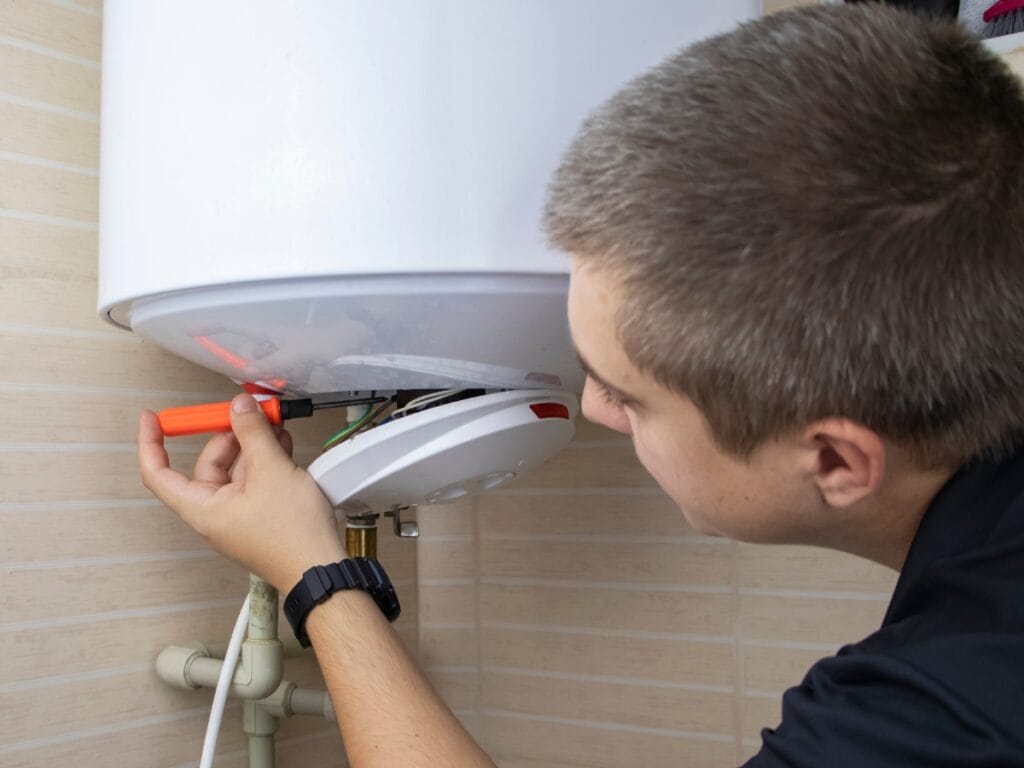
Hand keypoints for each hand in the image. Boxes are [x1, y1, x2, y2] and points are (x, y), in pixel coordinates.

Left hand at [138, 393, 346, 591]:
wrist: (321, 566)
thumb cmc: (293, 535)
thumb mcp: (272, 470)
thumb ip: (252, 433)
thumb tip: (239, 407)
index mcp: (203, 509)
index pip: (158, 474)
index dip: (152, 442)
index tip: (152, 418)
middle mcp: (216, 514)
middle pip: (208, 465)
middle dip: (228, 436)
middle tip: (247, 414)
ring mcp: (239, 516)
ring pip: (235, 471)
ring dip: (252, 446)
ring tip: (274, 427)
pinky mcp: (260, 516)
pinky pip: (254, 481)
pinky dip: (265, 461)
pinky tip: (282, 445)